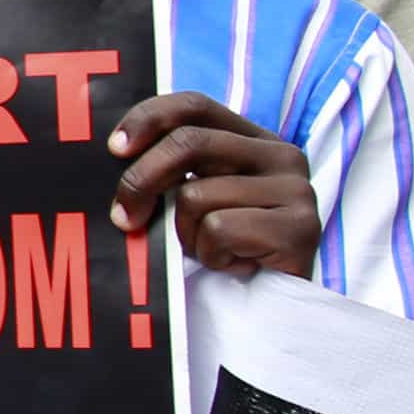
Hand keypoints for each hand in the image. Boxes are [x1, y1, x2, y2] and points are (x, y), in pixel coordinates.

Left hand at [106, 91, 318, 276]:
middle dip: (141, 180)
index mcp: (255, 140)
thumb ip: (173, 170)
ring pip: (196, 195)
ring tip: (212, 252)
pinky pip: (218, 230)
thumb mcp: (197, 200)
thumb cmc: (225, 249)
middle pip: (188, 144)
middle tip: (124, 217)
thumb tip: (115, 155)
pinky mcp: (299, 229)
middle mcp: (282, 155)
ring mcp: (297, 191)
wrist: (272, 307)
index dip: (149, 119)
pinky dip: (210, 256)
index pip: (195, 106)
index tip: (114, 149)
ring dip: (186, 235)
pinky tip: (232, 265)